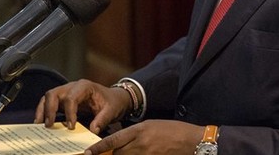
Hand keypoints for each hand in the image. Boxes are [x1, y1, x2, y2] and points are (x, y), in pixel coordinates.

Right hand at [34, 79, 130, 133]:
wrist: (114, 99)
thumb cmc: (112, 102)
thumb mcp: (111, 110)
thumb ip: (102, 120)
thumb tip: (92, 130)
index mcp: (85, 86)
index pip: (71, 98)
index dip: (69, 113)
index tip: (71, 127)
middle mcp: (72, 87)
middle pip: (54, 94)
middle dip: (49, 109)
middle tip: (49, 125)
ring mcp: (66, 92)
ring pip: (48, 97)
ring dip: (43, 110)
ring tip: (40, 125)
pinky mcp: (63, 99)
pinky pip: (49, 103)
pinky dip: (44, 111)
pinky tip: (42, 123)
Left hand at [84, 120, 203, 154]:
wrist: (192, 141)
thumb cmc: (173, 130)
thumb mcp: (152, 126)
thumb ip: (135, 134)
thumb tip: (120, 142)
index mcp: (139, 131)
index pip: (113, 140)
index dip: (98, 148)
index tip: (87, 153)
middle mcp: (140, 144)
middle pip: (116, 154)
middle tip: (106, 154)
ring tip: (128, 153)